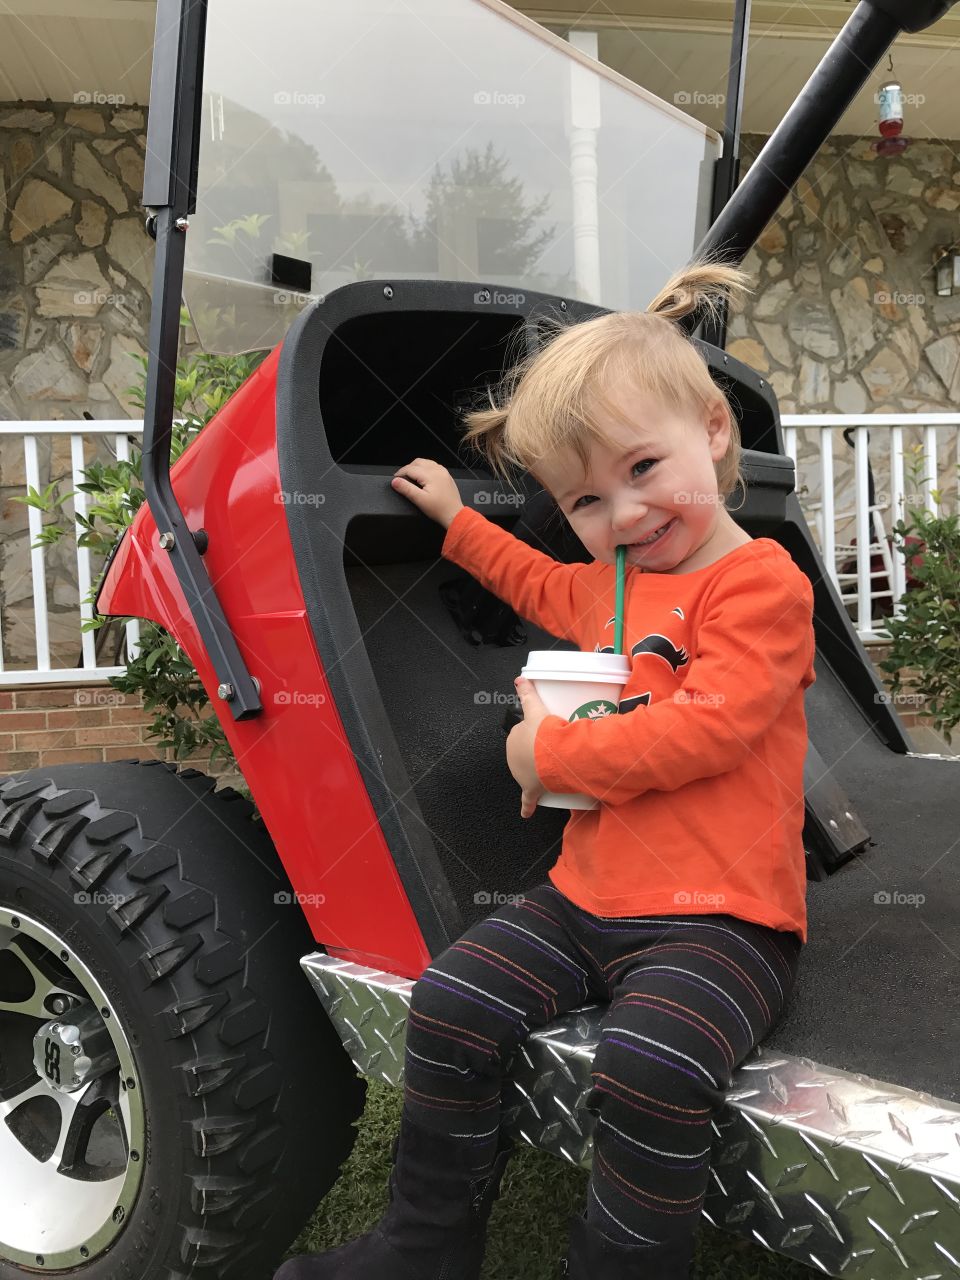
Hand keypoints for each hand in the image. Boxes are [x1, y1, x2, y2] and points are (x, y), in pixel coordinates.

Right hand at [390, 458, 463, 529]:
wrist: (454, 515)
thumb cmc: (439, 510)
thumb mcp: (419, 500)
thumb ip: (406, 489)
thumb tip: (395, 481)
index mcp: (431, 475)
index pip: (410, 469)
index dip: (400, 473)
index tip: (395, 479)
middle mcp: (438, 470)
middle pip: (417, 462)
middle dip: (407, 469)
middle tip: (402, 478)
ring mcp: (443, 472)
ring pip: (425, 462)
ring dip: (416, 467)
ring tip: (410, 477)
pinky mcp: (446, 476)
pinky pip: (433, 466)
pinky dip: (424, 468)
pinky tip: (422, 477)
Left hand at [506, 675, 551, 818]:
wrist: (552, 755)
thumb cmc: (544, 734)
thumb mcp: (535, 710)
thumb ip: (527, 694)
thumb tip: (519, 678)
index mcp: (513, 740)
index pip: (522, 734)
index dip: (535, 733)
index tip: (546, 733)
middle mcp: (513, 758)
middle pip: (527, 753)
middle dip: (538, 751)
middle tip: (556, 747)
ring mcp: (521, 775)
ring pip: (530, 771)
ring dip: (538, 771)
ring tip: (555, 766)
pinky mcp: (531, 789)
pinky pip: (528, 800)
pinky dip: (526, 807)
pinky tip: (526, 813)